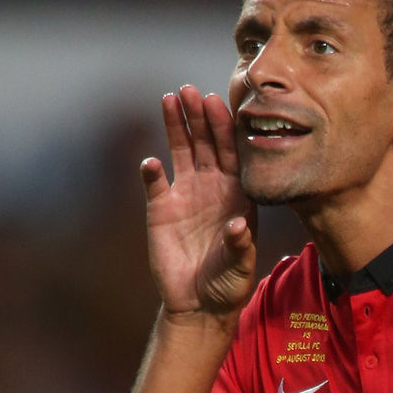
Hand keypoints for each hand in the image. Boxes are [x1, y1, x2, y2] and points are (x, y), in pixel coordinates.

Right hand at [140, 85, 255, 320]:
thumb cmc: (229, 281)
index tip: (217, 103)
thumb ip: (240, 245)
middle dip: (199, 115)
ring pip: (181, 151)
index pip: (231, 151)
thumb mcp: (240, 267)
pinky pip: (156, 184)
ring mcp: (186, 193)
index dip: (224, 127)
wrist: (200, 302)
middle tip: (190, 90)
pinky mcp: (161, 208)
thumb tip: (238, 224)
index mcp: (237, 191)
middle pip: (206, 142)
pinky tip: (151, 162)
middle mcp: (213, 185)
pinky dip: (152, 173)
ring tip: (170, 99)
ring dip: (176, 127)